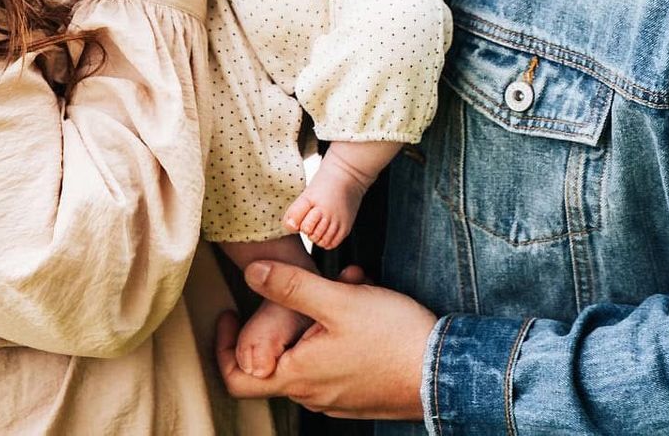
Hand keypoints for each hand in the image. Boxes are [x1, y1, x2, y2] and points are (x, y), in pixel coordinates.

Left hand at [214, 262, 433, 419]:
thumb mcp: (337, 301)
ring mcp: (336, 396)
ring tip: (352, 282)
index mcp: (297, 376)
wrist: (446, 372)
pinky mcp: (359, 391)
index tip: (229, 312)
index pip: (237, 376)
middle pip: (279, 351)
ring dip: (323, 312)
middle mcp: (312, 393)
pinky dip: (341, 328)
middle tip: (314, 281)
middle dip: (292, 309)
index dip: (222, 344)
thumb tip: (251, 273)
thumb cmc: (392, 338)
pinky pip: (336, 357)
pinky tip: (367, 299)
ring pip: (312, 348)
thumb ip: (290, 286)